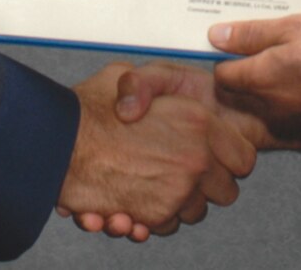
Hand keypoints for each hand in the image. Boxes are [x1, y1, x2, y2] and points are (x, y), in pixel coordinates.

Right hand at [57, 63, 247, 239]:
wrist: (57, 144)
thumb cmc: (90, 107)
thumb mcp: (127, 75)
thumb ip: (152, 85)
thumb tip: (161, 104)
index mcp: (199, 122)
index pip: (243, 157)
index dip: (229, 157)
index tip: (215, 155)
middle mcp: (196, 160)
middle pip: (227, 191)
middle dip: (208, 185)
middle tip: (183, 171)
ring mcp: (178, 191)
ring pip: (198, 211)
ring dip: (182, 202)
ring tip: (156, 184)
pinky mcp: (155, 216)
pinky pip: (170, 225)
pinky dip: (157, 219)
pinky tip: (138, 201)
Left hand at [210, 12, 300, 123]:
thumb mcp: (294, 26)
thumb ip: (252, 34)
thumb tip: (215, 36)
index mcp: (260, 78)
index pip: (221, 75)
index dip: (223, 54)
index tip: (232, 36)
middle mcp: (269, 102)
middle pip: (239, 86)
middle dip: (242, 63)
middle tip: (258, 35)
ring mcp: (289, 111)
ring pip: (262, 92)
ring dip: (266, 72)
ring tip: (285, 44)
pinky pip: (284, 97)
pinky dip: (286, 82)